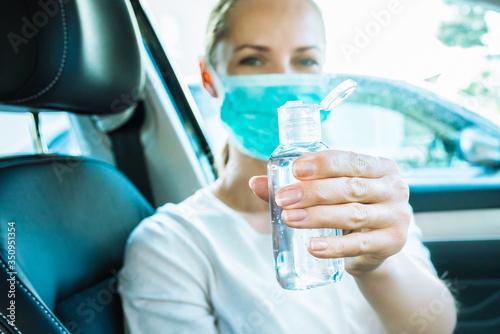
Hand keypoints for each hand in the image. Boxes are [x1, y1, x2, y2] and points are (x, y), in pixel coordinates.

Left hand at [249, 150, 411, 276]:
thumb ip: (294, 186)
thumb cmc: (347, 209)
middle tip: (283, 199)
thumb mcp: (328, 194)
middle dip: (313, 192)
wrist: (373, 248)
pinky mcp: (392, 243)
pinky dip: (334, 247)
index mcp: (380, 167)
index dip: (323, 164)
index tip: (295, 170)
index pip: (351, 159)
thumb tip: (255, 183)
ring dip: (318, 217)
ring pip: (353, 215)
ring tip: (289, 219)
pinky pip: (360, 245)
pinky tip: (312, 247)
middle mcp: (394, 188)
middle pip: (350, 187)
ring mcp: (396, 216)